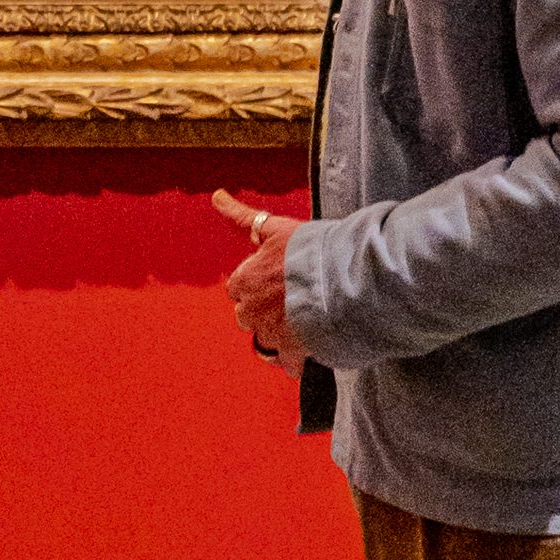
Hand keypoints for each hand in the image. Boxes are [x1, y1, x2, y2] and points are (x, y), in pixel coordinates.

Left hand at [217, 190, 307, 375]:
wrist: (343, 276)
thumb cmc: (309, 249)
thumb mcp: (274, 228)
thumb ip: (242, 218)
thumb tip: (216, 196)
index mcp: (244, 280)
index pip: (236, 289)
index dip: (255, 285)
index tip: (274, 282)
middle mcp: (251, 309)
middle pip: (246, 317)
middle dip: (263, 312)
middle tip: (289, 302)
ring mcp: (270, 332)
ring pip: (265, 340)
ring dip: (279, 334)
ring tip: (302, 322)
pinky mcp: (292, 351)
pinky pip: (287, 364)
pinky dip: (296, 359)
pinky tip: (309, 348)